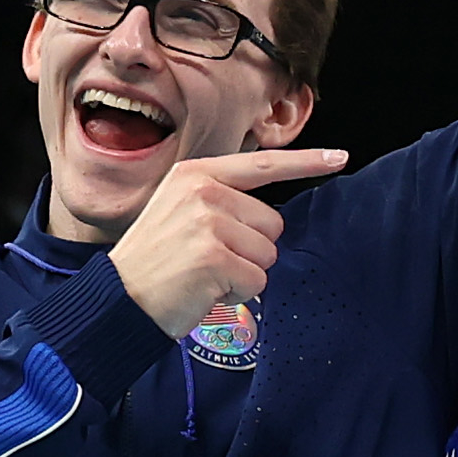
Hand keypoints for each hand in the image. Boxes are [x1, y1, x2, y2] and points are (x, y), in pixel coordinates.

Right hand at [110, 147, 347, 341]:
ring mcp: (208, 223)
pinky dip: (236, 293)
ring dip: (243, 273)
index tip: (339, 157)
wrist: (118, 299)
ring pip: (267, 254)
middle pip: (272, 223)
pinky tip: (204, 289)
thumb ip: (220, 203)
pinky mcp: (214, 257)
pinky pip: (256, 281)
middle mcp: (204, 192)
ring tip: (203, 274)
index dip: (305, 163)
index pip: (263, 165)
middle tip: (208, 260)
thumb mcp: (177, 212)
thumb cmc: (153, 264)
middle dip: (251, 249)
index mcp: (196, 175)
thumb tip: (268, 221)